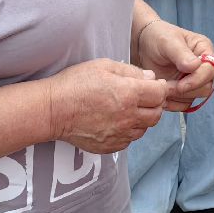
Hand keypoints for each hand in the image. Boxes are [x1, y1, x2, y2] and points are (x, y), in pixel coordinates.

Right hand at [47, 59, 167, 153]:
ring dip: (142, 118)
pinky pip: (129, 140)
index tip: (154, 85)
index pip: (160, 94)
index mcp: (128, 94)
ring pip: (144, 129)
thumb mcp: (104, 66)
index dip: (160, 87)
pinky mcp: (110, 146)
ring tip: (128, 108)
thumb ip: (131, 71)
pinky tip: (117, 120)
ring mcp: (119, 134)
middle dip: (155, 104)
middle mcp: (127, 117)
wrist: (53, 110)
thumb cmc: (75, 83)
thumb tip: (151, 78)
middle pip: (157, 114)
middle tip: (145, 97)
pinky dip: (129, 131)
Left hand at [135, 20, 213, 111]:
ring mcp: (193, 80)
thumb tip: (195, 66)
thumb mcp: (168, 41)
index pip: (210, 70)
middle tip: (166, 86)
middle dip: (186, 90)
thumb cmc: (157, 37)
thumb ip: (181, 54)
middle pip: (205, 88)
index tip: (181, 85)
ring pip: (195, 98)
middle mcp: (202, 67)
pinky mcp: (184, 91)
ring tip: (161, 88)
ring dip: (178, 97)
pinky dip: (172, 103)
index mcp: (204, 50)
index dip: (197, 80)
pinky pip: (184, 104)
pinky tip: (161, 95)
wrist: (142, 45)